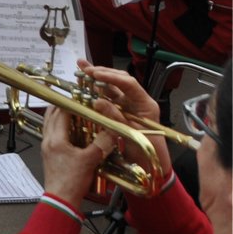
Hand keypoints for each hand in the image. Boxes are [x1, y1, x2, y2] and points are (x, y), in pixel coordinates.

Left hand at [39, 105, 111, 202]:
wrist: (61, 199)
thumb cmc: (72, 182)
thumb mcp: (90, 161)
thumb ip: (101, 144)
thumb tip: (111, 132)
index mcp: (56, 139)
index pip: (60, 113)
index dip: (71, 104)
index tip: (80, 99)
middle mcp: (48, 141)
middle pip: (51, 116)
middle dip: (63, 107)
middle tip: (74, 102)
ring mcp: (46, 148)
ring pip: (50, 125)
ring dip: (59, 117)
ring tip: (71, 113)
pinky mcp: (49, 155)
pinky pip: (52, 135)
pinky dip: (59, 129)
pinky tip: (70, 132)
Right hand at [78, 61, 170, 179]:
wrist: (150, 166)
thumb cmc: (146, 152)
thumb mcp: (129, 134)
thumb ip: (114, 116)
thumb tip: (97, 100)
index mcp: (145, 104)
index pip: (129, 83)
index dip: (111, 76)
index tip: (95, 74)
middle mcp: (137, 101)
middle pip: (120, 80)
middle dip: (102, 72)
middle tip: (84, 67)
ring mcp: (129, 105)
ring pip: (112, 87)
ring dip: (97, 78)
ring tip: (82, 69)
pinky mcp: (120, 111)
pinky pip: (108, 97)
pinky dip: (96, 90)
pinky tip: (85, 84)